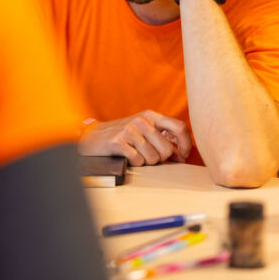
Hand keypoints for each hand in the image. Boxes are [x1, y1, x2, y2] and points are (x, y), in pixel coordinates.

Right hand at [77, 110, 191, 165]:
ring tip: (135, 154)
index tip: (183, 156)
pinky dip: (134, 163)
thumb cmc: (122, 136)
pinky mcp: (119, 141)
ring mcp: (130, 130)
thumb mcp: (143, 132)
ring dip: (146, 161)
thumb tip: (182, 156)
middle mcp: (142, 120)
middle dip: (161, 159)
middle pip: (167, 149)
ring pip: (153, 158)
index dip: (186, 144)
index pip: (179, 127)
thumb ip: (162, 140)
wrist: (92, 136)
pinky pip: (138, 161)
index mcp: (151, 116)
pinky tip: (126, 156)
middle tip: (148, 156)